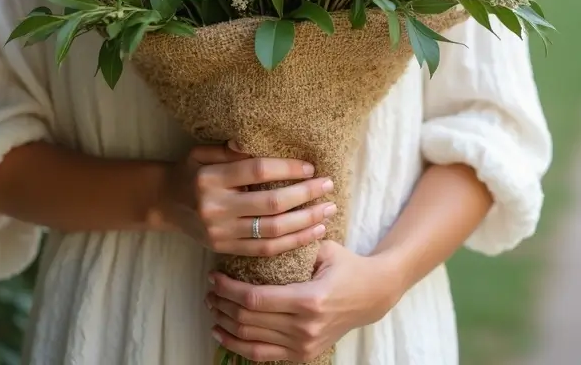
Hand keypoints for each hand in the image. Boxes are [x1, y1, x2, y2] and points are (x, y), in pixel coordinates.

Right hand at [158, 142, 336, 255]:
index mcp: (210, 178)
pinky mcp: (224, 249)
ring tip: (327, 211)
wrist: (164, 202)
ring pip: (272, 231)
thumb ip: (230, 150)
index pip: (256, 171)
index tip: (310, 167)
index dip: (286, 169)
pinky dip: (291, 243)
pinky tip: (311, 233)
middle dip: (304, 195)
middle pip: (270, 203)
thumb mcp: (202, 152)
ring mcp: (220, 232)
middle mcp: (215, 207)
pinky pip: (264, 251)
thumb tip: (256, 142)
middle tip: (328, 186)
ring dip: (305, 222)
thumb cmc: (189, 170)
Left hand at [205, 240, 401, 361]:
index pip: (256, 299)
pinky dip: (238, 345)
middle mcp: (304, 328)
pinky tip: (222, 332)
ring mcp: (304, 345)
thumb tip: (258, 229)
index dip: (229, 289)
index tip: (214, 276)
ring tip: (212, 307)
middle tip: (208, 289)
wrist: (371, 296)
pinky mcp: (303, 355)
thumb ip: (294, 243)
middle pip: (249, 320)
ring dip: (226, 324)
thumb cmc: (346, 265)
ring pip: (251, 340)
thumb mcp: (324, 248)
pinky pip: (262, 355)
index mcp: (309, 299)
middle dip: (222, 304)